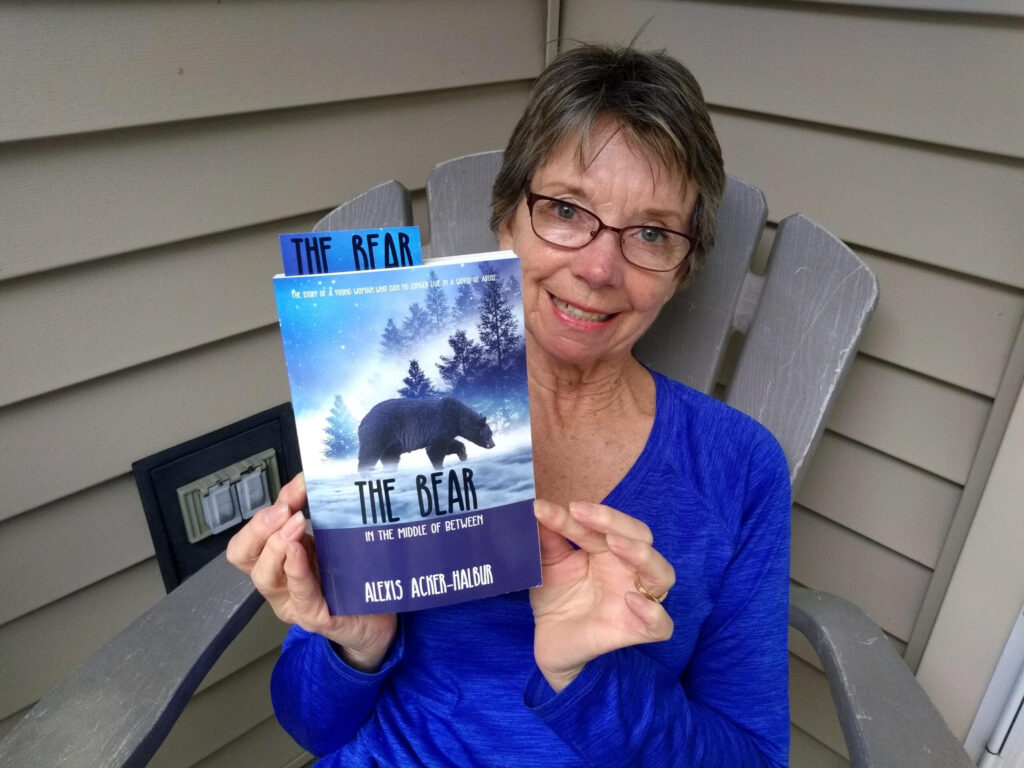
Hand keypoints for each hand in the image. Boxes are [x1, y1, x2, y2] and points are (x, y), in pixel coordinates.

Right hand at [226, 473, 396, 670]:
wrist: (379, 616)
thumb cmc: (350, 577)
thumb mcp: (328, 540)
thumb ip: (314, 514)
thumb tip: (308, 480)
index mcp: (276, 562)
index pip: (246, 541)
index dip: (262, 514)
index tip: (293, 491)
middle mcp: (277, 584)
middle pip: (244, 556)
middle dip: (260, 527)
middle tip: (285, 510)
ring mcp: (293, 604)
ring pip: (265, 576)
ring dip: (277, 545)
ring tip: (295, 524)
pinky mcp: (317, 619)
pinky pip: (301, 597)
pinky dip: (297, 572)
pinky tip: (299, 554)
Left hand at [530, 499, 674, 691]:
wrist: (550, 643)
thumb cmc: (556, 598)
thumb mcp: (547, 565)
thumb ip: (547, 538)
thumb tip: (539, 508)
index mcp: (608, 550)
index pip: (606, 525)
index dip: (583, 514)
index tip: (546, 509)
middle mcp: (628, 570)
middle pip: (641, 536)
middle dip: (614, 521)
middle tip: (582, 513)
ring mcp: (637, 599)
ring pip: (662, 573)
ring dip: (642, 554)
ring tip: (613, 544)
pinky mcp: (638, 630)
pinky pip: (661, 623)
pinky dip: (652, 611)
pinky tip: (631, 600)